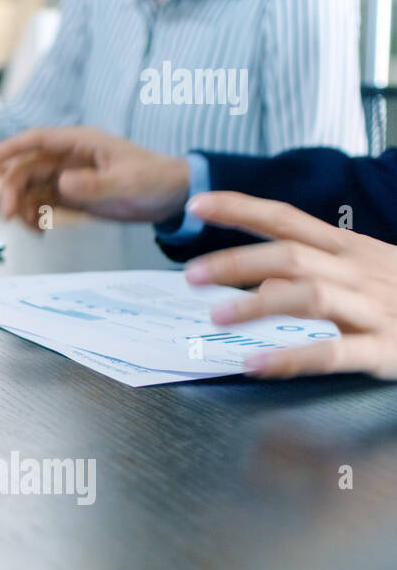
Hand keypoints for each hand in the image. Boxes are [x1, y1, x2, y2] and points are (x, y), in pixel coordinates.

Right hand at [0, 127, 190, 228]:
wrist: (173, 197)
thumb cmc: (154, 179)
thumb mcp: (126, 183)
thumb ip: (94, 185)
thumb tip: (62, 184)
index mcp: (81, 143)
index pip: (38, 140)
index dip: (11, 147)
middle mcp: (69, 158)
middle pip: (27, 168)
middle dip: (12, 189)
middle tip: (8, 214)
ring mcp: (68, 177)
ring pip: (30, 188)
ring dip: (21, 206)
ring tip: (29, 228)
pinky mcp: (71, 196)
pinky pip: (41, 204)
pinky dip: (34, 217)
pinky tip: (39, 231)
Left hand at [182, 192, 396, 379]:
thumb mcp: (367, 269)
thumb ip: (316, 265)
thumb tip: (257, 269)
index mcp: (350, 250)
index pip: (288, 219)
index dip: (241, 209)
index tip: (197, 205)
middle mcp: (359, 272)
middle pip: (290, 255)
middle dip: (236, 261)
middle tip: (191, 276)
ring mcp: (373, 308)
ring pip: (308, 295)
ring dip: (256, 304)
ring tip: (215, 317)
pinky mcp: (387, 348)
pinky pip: (335, 351)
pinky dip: (292, 357)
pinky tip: (257, 364)